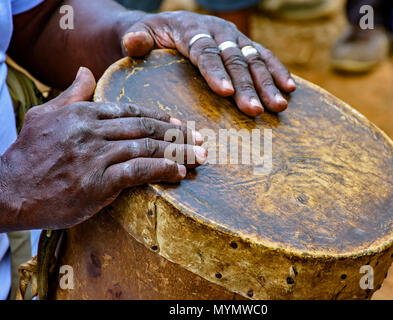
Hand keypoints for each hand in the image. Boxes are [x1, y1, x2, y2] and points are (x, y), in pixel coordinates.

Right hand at [0, 67, 205, 231]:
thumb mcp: (45, 115)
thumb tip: (86, 71)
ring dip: (179, 151)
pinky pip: (139, 171)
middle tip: (200, 139)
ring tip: (200, 156)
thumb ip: (71, 94)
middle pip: (146, 127)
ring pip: (147, 147)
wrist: (9, 191)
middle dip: (178, 133)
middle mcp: (92, 130)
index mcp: (83, 113)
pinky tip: (180, 172)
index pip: (131, 111)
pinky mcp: (98, 181)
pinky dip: (163, 170)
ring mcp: (96, 155)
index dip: (160, 117)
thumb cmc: (28, 155)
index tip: (180, 124)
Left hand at [120, 11, 295, 116]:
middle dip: (248, 86)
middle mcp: (217, 31)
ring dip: (268, 83)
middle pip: (234, 59)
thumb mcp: (138, 34)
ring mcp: (234, 37)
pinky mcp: (244, 44)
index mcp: (191, 29)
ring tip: (279, 106)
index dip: (216, 72)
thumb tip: (133, 43)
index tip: (227, 94)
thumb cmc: (152, 36)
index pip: (205, 51)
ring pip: (254, 58)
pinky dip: (278, 71)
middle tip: (257, 111)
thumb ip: (136, 39)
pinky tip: (290, 88)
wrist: (167, 25)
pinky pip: (264, 56)